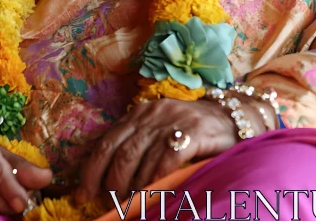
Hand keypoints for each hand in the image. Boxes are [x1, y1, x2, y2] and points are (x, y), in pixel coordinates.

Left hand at [75, 98, 239, 203]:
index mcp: (140, 112)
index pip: (107, 141)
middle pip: (121, 150)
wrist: (233, 118)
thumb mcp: (160, 133)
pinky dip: (156, 179)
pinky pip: (167, 158)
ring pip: (140, 155)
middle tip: (110, 203)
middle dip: (110, 181)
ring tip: (130, 203)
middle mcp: (153, 113)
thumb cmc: (192, 132)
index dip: (92, 169)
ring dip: (131, 185)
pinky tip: (154, 194)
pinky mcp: (194, 130)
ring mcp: (174, 120)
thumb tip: (108, 181)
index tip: (82, 194)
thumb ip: (138, 147)